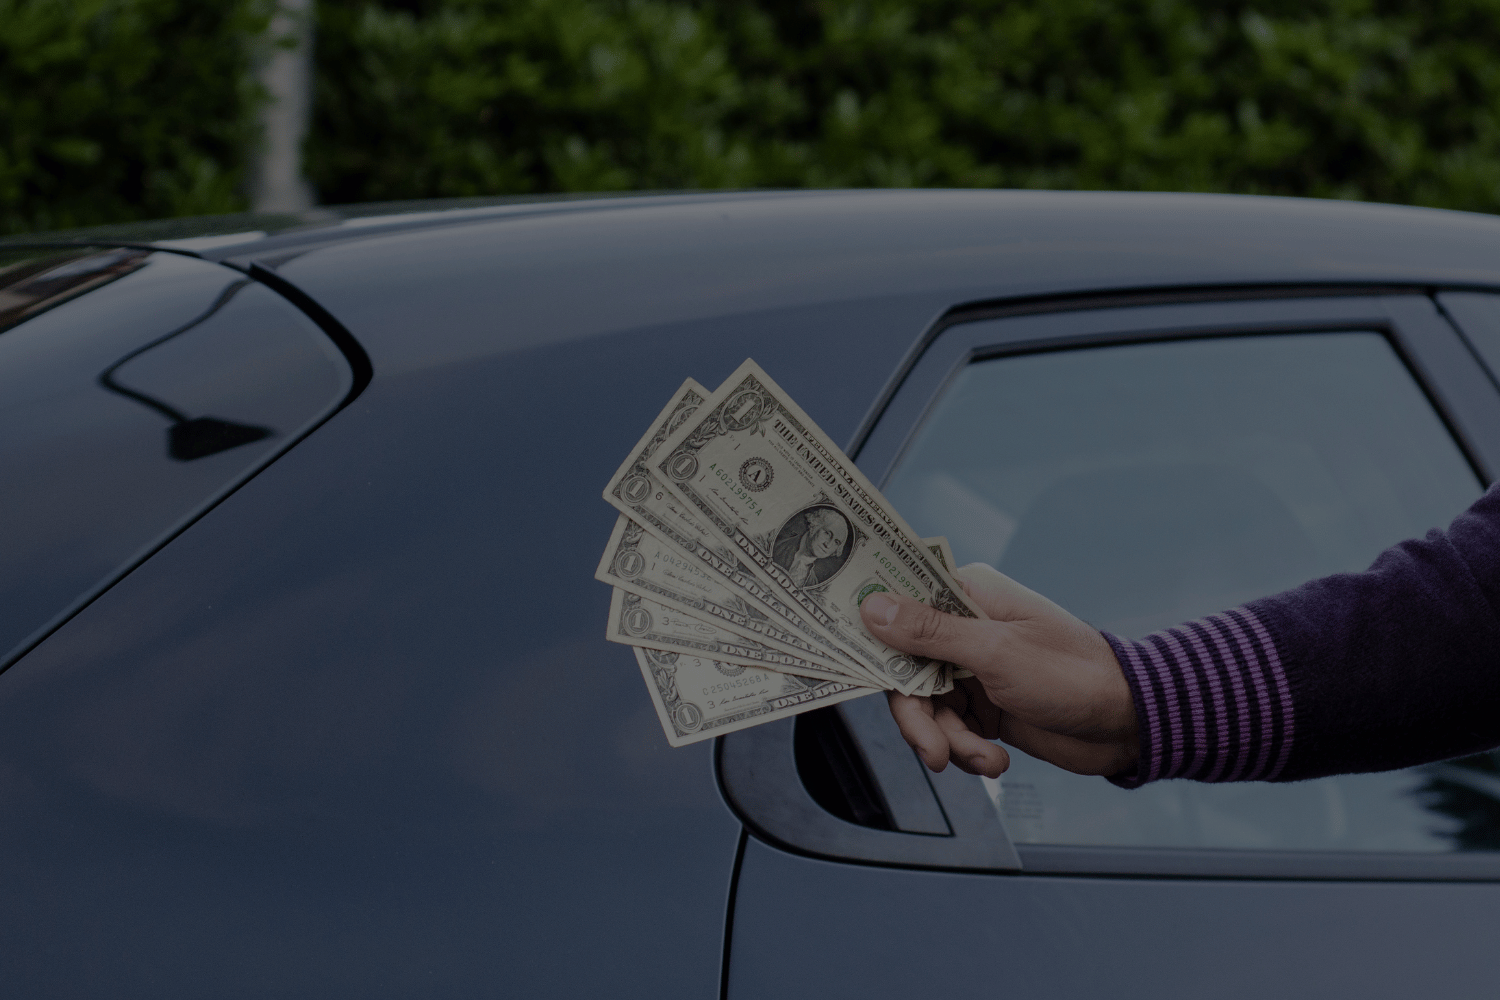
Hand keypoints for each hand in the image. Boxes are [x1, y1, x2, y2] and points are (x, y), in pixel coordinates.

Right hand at [859, 563, 1138, 778]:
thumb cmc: (1074, 673)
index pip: (899, 603)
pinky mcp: (983, 706)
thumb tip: (872, 607)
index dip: (871, 628)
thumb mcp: (997, 653)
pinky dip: (966, 751)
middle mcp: (964, 629)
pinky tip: (994, 760)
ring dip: (948, 741)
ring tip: (982, 759)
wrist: (1128, 724)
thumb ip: (930, 633)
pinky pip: (949, 730)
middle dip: (916, 715)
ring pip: (924, 707)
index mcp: (968, 596)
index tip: (846, 653)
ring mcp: (972, 669)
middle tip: (932, 748)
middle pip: (903, 668)